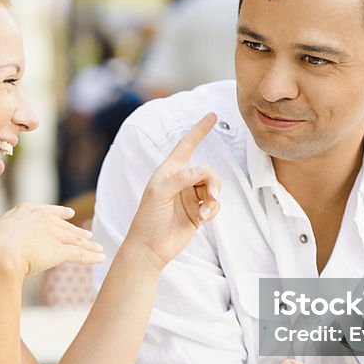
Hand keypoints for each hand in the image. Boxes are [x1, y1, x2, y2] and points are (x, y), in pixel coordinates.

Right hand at [0, 204, 105, 276]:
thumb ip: (0, 240)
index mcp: (24, 212)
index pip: (47, 211)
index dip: (60, 213)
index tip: (70, 214)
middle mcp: (42, 219)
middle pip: (65, 226)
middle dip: (78, 232)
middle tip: (89, 235)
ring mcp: (52, 233)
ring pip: (75, 239)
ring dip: (88, 245)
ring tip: (98, 249)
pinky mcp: (60, 250)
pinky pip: (79, 254)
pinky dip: (92, 256)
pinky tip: (100, 258)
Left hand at [124, 113, 220, 267]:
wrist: (150, 248)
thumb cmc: (148, 218)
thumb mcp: (160, 194)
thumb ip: (182, 178)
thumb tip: (205, 169)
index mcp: (169, 171)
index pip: (187, 145)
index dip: (199, 130)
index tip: (211, 115)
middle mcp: (182, 181)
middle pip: (208, 171)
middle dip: (212, 183)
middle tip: (211, 196)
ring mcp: (191, 196)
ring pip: (214, 188)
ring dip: (213, 199)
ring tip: (205, 213)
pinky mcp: (199, 212)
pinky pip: (215, 204)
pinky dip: (213, 210)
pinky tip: (204, 219)